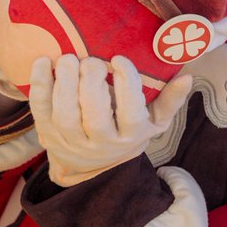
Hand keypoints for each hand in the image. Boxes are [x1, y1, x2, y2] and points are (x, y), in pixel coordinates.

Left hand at [30, 55, 192, 186]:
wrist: (92, 167)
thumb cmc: (127, 133)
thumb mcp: (153, 122)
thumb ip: (169, 100)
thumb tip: (187, 77)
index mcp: (130, 136)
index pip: (131, 113)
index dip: (126, 85)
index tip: (120, 60)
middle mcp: (100, 143)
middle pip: (94, 116)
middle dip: (91, 84)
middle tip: (91, 60)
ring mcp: (71, 142)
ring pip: (65, 116)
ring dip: (64, 84)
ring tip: (67, 58)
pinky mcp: (47, 135)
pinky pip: (40, 111)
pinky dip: (39, 86)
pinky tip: (43, 62)